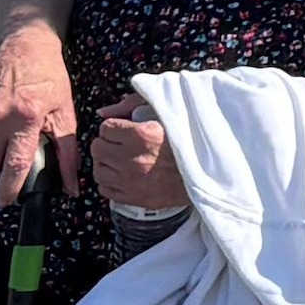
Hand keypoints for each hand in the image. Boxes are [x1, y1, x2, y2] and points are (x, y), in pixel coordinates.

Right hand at [0, 23, 81, 209]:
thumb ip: (67, 154)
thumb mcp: (65, 113)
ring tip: (4, 128)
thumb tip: (72, 187)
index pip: (14, 164)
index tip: (6, 201)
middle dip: (1, 161)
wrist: (23, 44)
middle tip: (14, 144)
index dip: (10, 188)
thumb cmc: (47, 78)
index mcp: (25, 118)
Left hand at [86, 102, 183, 219]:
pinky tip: (124, 175)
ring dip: (108, 163)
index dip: (115, 127)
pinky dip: (111, 181)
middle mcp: (134, 160)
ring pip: (98, 169)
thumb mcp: (165, 114)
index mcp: (143, 136)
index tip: (124, 130)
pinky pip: (104, 188)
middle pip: (98, 148)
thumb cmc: (187, 141)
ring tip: (123, 160)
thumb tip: (101, 112)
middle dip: (108, 144)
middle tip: (122, 144)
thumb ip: (131, 106)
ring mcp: (132, 181)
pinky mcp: (133, 198)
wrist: (207, 175)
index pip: (106, 127)